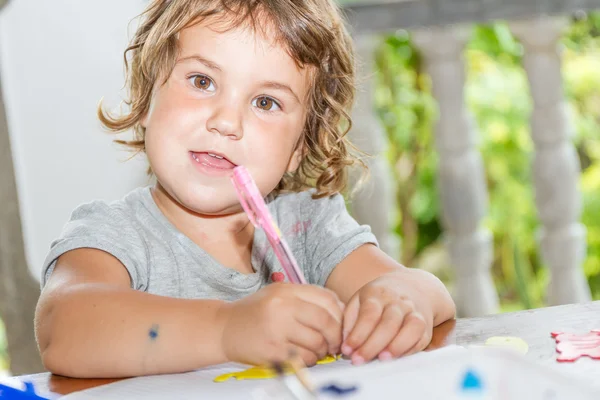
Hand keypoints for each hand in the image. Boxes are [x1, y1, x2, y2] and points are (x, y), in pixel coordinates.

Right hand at [220, 283, 343, 366]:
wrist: (223, 328)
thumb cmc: (256, 312)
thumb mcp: (279, 294)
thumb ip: (307, 298)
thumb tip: (340, 310)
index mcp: (286, 290)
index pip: (327, 299)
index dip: (340, 315)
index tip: (341, 326)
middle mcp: (281, 306)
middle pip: (325, 322)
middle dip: (335, 336)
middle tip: (335, 344)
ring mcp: (276, 329)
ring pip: (316, 343)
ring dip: (322, 351)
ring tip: (317, 351)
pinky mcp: (271, 350)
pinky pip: (303, 359)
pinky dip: (309, 360)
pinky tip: (303, 357)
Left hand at [341, 274, 432, 364]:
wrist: (411, 286)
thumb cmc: (378, 299)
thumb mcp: (359, 300)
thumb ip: (350, 321)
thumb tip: (346, 344)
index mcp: (378, 294)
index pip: (369, 314)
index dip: (358, 334)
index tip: (347, 350)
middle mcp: (398, 302)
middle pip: (389, 323)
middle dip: (373, 345)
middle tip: (359, 360)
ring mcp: (414, 312)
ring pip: (411, 328)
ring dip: (397, 346)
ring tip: (382, 359)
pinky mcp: (425, 326)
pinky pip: (421, 339)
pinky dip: (410, 350)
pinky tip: (396, 359)